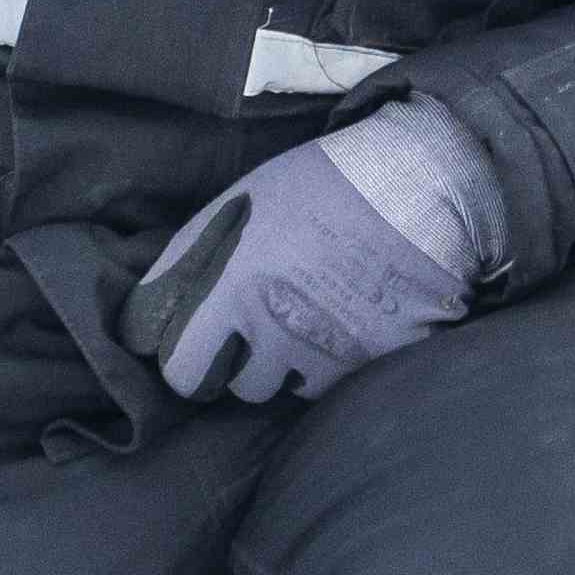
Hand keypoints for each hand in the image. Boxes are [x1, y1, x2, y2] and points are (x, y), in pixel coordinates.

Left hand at [122, 139, 472, 404]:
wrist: (427, 185)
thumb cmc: (323, 185)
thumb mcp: (240, 205)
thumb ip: (190, 263)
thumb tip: (147, 316)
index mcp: (231, 285)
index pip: (171, 364)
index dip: (172, 349)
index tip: (184, 333)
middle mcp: (272, 330)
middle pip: (218, 385)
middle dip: (224, 360)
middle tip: (246, 323)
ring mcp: (323, 355)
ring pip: (272, 390)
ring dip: (277, 364)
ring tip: (302, 314)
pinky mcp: (367, 369)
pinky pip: (325, 388)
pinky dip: (326, 365)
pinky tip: (341, 321)